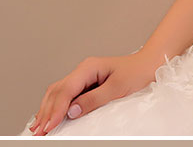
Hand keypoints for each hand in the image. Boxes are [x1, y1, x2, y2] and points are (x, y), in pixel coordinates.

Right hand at [29, 52, 159, 135]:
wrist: (149, 63)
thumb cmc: (138, 73)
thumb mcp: (118, 88)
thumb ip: (94, 99)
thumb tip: (72, 111)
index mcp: (89, 67)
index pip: (66, 89)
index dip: (55, 109)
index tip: (48, 126)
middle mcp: (83, 70)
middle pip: (57, 91)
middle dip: (46, 112)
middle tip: (38, 133)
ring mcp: (83, 76)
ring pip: (58, 92)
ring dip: (47, 110)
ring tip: (38, 128)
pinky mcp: (86, 83)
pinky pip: (65, 95)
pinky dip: (55, 106)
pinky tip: (49, 118)